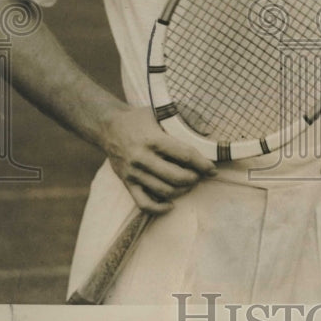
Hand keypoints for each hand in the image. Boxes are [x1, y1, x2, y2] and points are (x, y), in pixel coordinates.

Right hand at [102, 105, 216, 213]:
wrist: (108, 126)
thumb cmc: (139, 118)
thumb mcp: (160, 112)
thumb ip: (181, 120)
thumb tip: (207, 130)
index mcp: (153, 139)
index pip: (184, 155)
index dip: (202, 164)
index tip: (212, 169)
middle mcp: (142, 158)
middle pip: (176, 176)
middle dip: (193, 178)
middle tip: (200, 175)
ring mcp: (133, 172)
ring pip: (163, 191)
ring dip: (181, 191)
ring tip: (189, 184)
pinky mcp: (126, 182)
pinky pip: (143, 203)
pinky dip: (159, 208)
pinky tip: (171, 204)